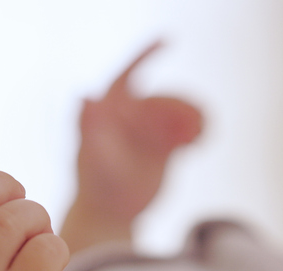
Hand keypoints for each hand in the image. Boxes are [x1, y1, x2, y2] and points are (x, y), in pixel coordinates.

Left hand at [62, 42, 202, 251]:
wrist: (109, 215)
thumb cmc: (96, 186)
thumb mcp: (94, 156)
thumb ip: (90, 126)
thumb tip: (84, 96)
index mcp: (108, 113)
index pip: (126, 76)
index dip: (144, 56)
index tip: (166, 42)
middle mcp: (129, 118)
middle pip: (160, 99)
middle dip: (178, 107)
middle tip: (192, 125)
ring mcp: (147, 132)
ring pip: (177, 113)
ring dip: (191, 119)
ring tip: (198, 136)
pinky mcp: (164, 148)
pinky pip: (186, 131)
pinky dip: (196, 132)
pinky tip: (197, 145)